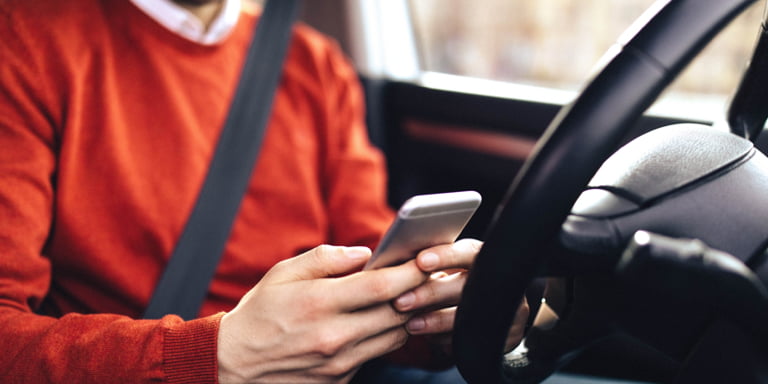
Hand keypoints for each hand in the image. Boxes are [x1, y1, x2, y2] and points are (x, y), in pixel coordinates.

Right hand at [217, 245, 428, 382]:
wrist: (232, 364)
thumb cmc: (258, 313)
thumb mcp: (282, 274)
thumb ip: (326, 258)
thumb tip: (364, 253)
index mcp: (319, 303)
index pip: (382, 286)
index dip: (410, 271)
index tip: (424, 259)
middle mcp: (333, 336)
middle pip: (397, 313)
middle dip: (417, 292)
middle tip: (426, 275)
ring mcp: (339, 363)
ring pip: (394, 336)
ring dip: (405, 315)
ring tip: (404, 296)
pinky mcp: (340, 379)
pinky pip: (376, 354)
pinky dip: (384, 335)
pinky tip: (378, 321)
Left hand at [392, 239, 528, 355]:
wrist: (495, 316)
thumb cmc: (458, 284)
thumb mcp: (451, 270)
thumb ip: (429, 266)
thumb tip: (394, 266)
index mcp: (484, 258)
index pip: (468, 252)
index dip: (446, 256)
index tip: (420, 261)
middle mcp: (500, 282)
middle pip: (466, 285)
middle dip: (430, 293)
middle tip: (400, 302)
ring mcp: (506, 310)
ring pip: (468, 316)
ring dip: (435, 321)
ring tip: (411, 324)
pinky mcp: (504, 337)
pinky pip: (470, 339)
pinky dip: (446, 339)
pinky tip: (429, 338)